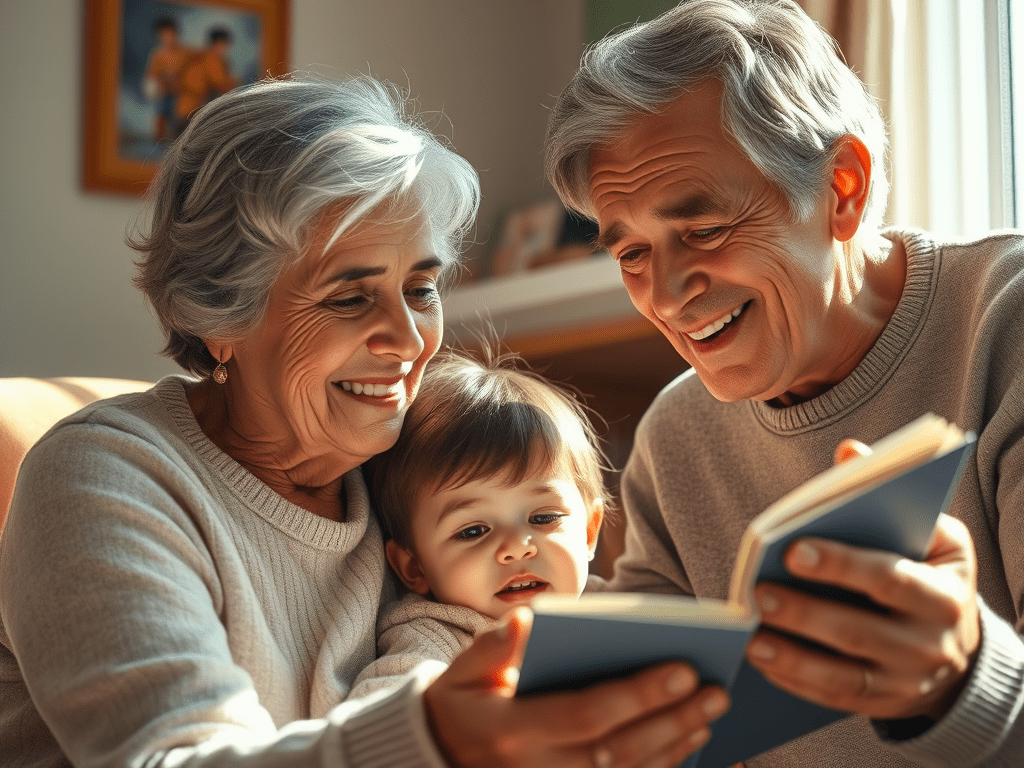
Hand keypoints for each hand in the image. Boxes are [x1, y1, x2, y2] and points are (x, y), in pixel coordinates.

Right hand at [424, 607, 730, 767]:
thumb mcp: (464, 669)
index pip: (586, 714)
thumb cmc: (463, 702)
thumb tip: (528, 620)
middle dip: (671, 721)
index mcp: (511, 730)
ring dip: (674, 747)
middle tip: (714, 691)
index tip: (682, 670)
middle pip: (617, 751)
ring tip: (709, 712)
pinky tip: (687, 743)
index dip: (637, 695)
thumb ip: (494, 646)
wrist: (440, 756)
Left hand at [745, 513, 980, 720]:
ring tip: (751, 638)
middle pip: (859, 631)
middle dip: (805, 614)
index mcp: (943, 595)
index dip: (841, 565)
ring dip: (792, 658)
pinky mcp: (883, 704)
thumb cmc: (931, 573)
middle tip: (758, 593)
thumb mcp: (933, 534)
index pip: (889, 578)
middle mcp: (930, 645)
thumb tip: (848, 452)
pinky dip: (795, 682)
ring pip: (843, 676)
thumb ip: (889, 494)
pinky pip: (834, 698)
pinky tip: (762, 661)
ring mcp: (906, 681)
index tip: (793, 550)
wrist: (959, 648)